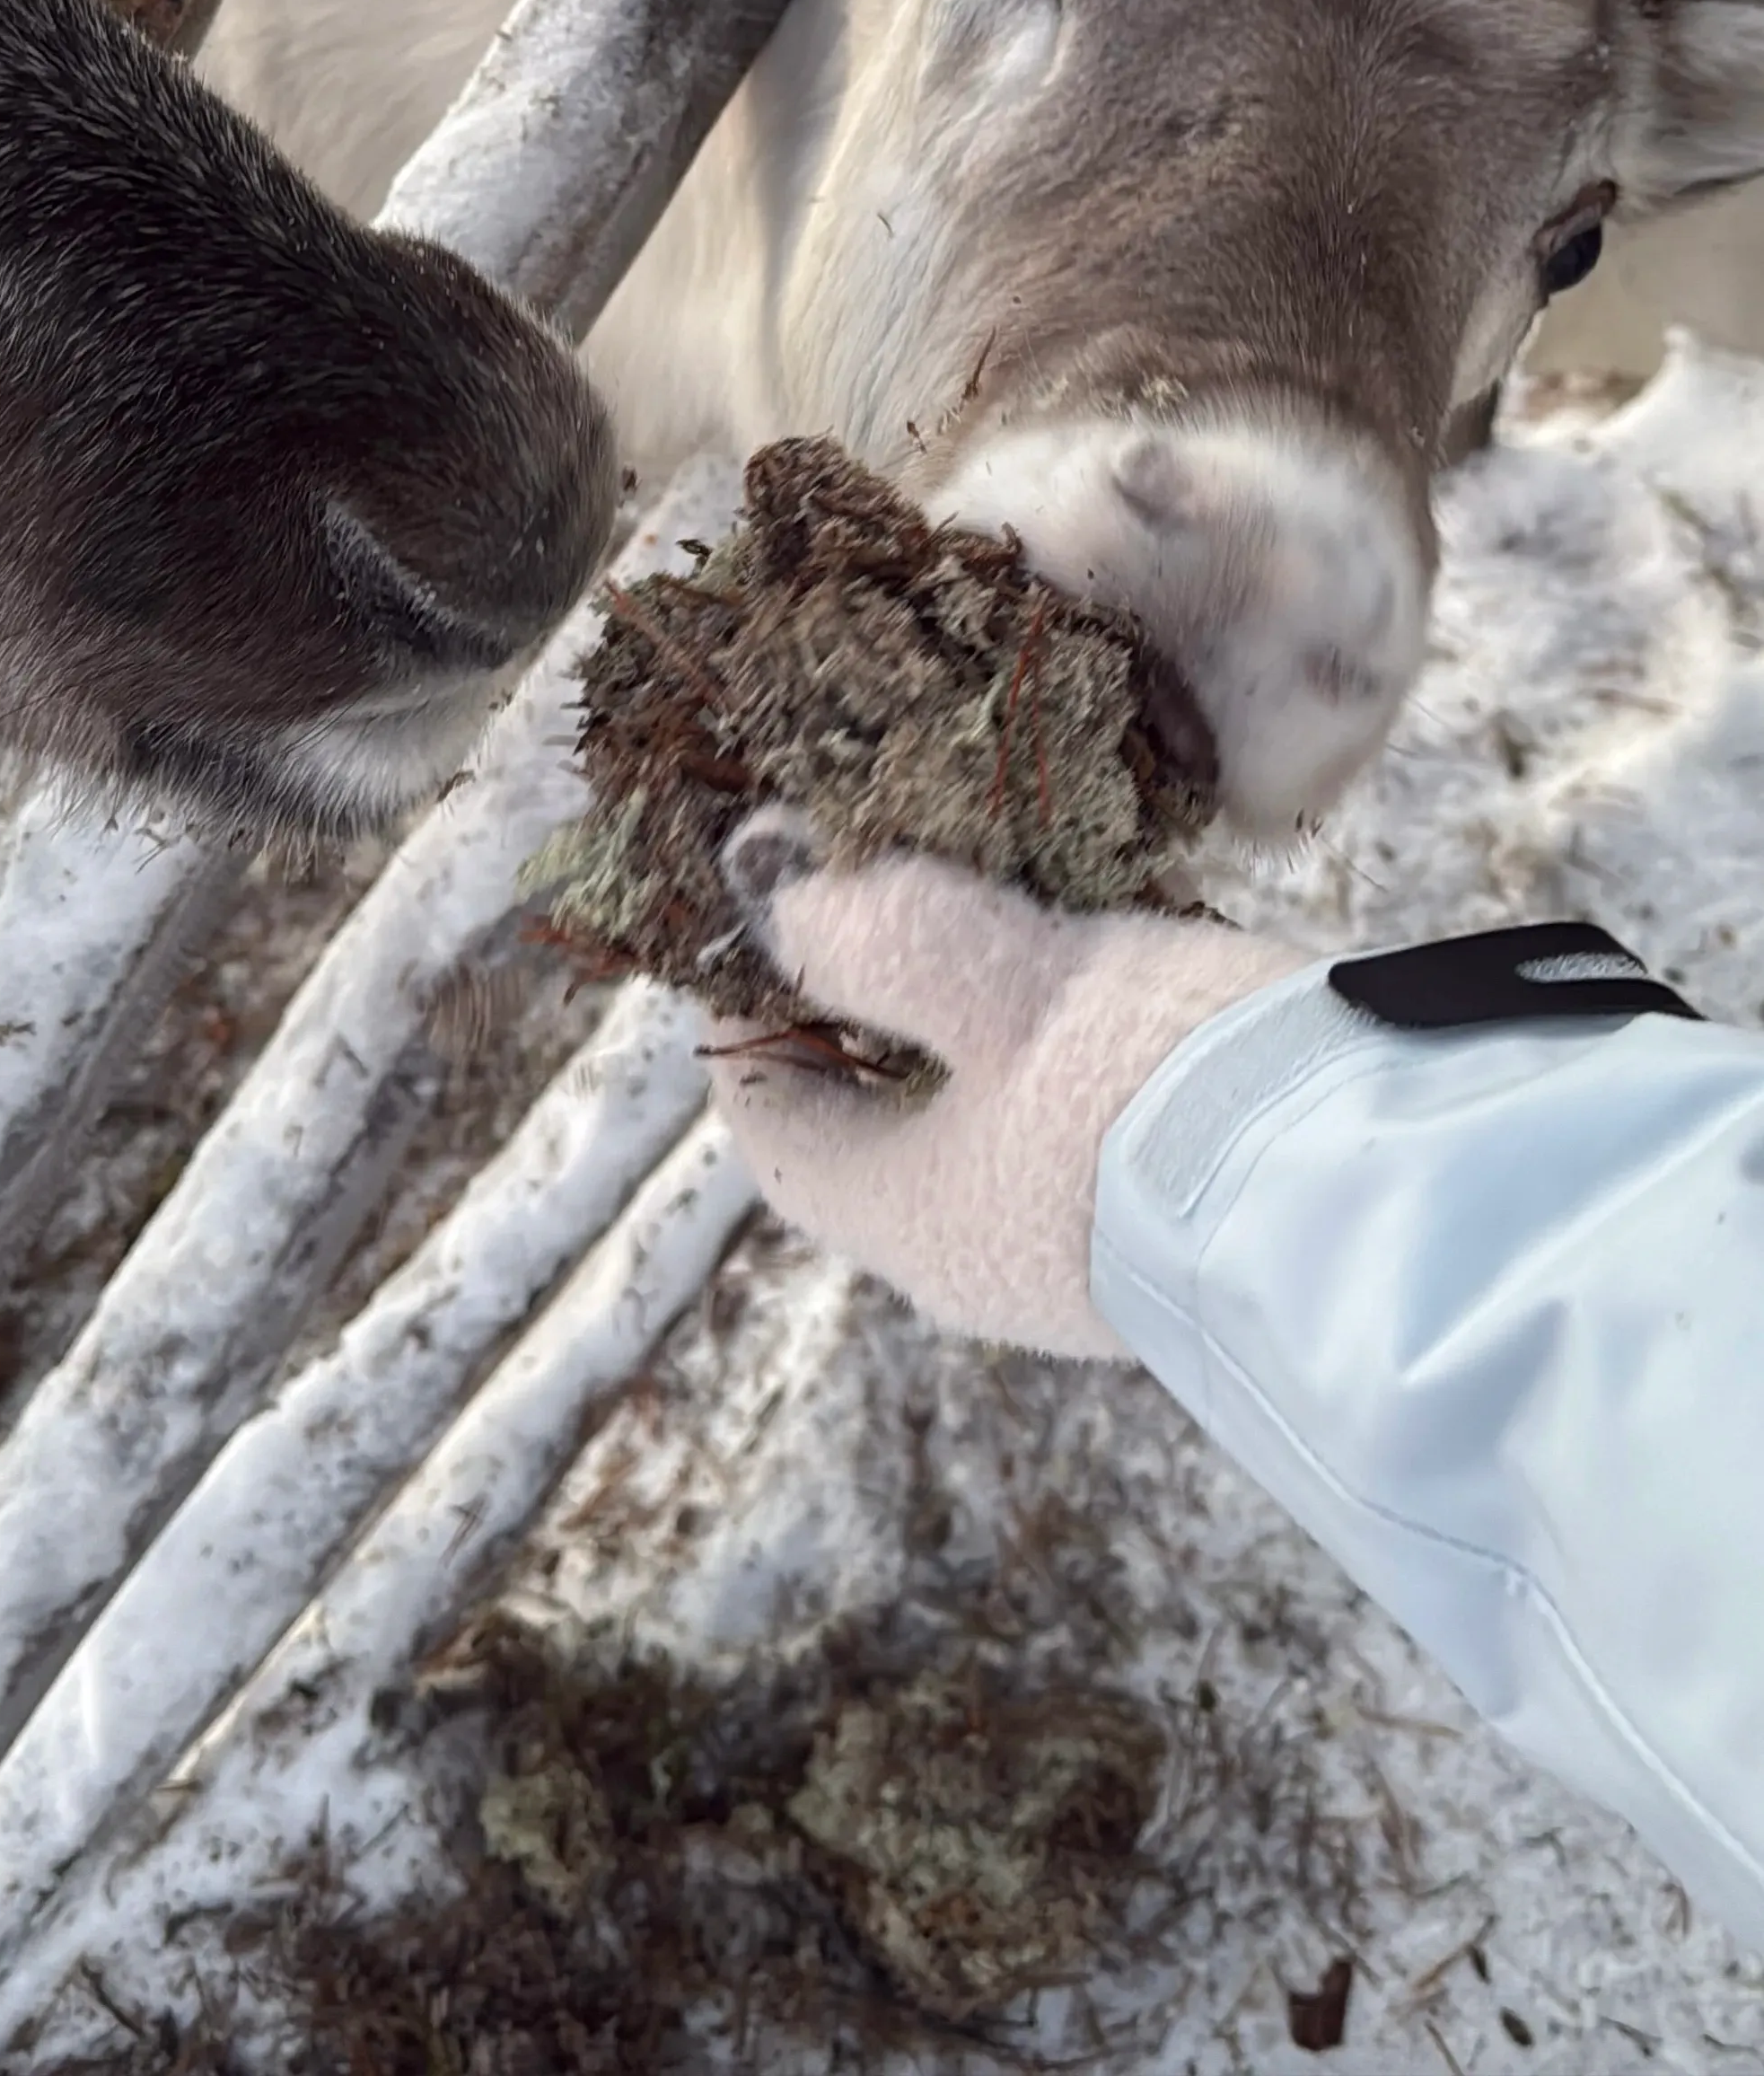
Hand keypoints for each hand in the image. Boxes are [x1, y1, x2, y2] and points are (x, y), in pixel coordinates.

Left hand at [710, 810, 1304, 1355]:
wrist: (1390, 1200)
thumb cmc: (1159, 1096)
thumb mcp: (998, 983)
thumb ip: (878, 935)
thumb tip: (773, 897)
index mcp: (915, 1223)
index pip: (780, 1126)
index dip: (753, 1021)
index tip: (766, 918)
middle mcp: (998, 1262)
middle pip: (896, 1123)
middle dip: (885, 1008)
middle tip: (898, 882)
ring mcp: (1105, 1253)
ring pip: (1008, 1116)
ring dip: (999, 1016)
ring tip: (1019, 895)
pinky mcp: (1202, 1218)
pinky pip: (1106, 1120)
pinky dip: (1095, 1040)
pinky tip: (1137, 957)